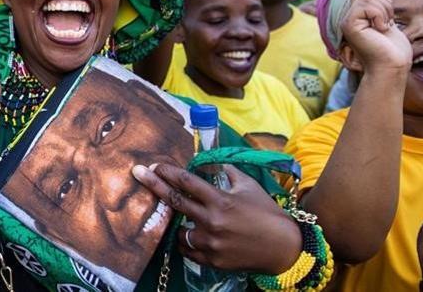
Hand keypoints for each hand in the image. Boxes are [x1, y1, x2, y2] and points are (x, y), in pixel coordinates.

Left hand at [133, 163, 301, 273]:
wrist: (284, 248)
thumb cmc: (267, 213)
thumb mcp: (248, 186)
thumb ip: (226, 172)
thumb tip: (210, 161)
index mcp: (221, 200)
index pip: (187, 182)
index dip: (168, 172)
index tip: (154, 165)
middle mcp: (212, 221)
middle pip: (174, 201)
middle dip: (153, 185)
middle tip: (138, 173)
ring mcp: (211, 243)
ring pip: (178, 230)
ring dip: (175, 222)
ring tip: (179, 218)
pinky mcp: (212, 260)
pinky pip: (188, 250)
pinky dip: (187, 242)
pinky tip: (190, 236)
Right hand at [338, 0, 412, 74]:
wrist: (392, 67)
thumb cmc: (393, 50)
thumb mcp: (385, 21)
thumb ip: (376, 8)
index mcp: (355, 18)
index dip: (383, 2)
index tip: (388, 21)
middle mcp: (348, 19)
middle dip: (384, 5)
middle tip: (387, 25)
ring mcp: (347, 22)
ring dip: (383, 11)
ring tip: (383, 27)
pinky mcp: (349, 25)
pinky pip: (366, 7)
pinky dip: (379, 15)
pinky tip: (380, 29)